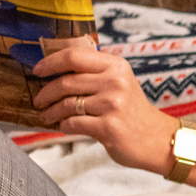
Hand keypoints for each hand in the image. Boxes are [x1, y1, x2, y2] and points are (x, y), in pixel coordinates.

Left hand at [29, 39, 176, 170]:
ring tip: (47, 116)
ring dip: (51, 111)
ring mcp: (113, 105)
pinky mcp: (108, 127)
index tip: (37, 71)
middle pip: (65, 81)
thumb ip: (94, 73)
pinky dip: (64, 126)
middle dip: (45, 92)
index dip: (50, 62)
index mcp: (116, 66)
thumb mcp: (120, 82)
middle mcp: (115, 82)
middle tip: (39, 100)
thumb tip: (54, 70)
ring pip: (67, 104)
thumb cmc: (133, 112)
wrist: (158, 139)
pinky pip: (73, 123)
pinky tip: (64, 126)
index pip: (74, 56)